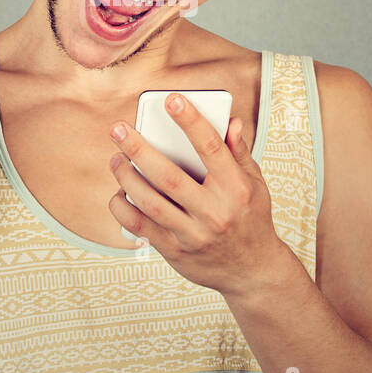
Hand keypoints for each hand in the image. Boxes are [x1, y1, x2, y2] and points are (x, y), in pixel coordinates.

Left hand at [106, 93, 287, 295]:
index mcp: (236, 189)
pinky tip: (118, 192)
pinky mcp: (176, 252)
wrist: (252, 272)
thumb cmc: (251, 219)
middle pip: (169, 176)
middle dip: (139, 149)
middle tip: (118, 129)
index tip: (172, 100)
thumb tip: (230, 121)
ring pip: (150, 202)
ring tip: (116, 159)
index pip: (211, 148)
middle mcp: (215, 212)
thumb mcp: (255, 185)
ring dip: (126, 177)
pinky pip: (141, 227)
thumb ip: (239, 152)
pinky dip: (124, 207)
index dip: (191, 122)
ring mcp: (194, 235)